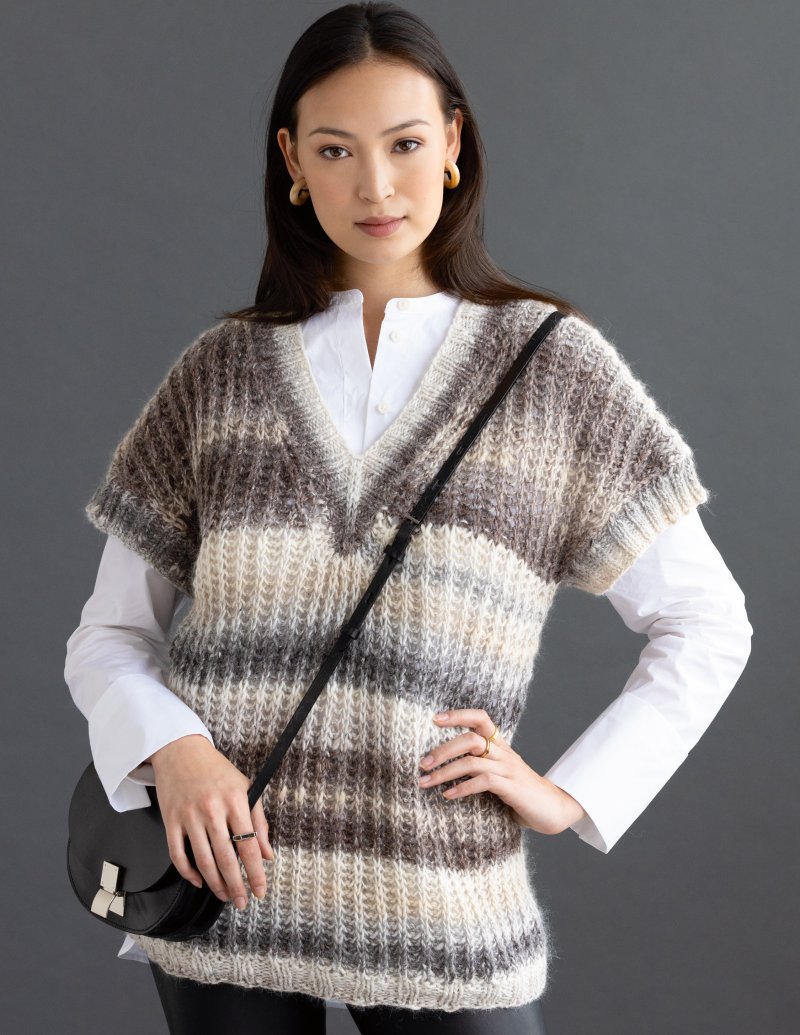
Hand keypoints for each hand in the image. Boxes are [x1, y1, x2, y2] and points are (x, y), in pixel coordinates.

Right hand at [149, 734, 274, 908]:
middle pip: (226, 858)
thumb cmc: (217, 770)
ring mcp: (189, 816)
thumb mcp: (246, 788)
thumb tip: (268, 855)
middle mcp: (212, 809)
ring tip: (225, 896)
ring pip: (203, 861)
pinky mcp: (171, 820)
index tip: (260, 891)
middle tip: (242, 902)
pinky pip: (178, 855)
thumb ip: (259, 821)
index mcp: (235, 800)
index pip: (249, 844)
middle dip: (236, 885)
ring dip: (215, 884)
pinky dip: (188, 873)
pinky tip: (200, 881)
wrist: (181, 751)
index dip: (256, 872)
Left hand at [418, 708, 586, 835]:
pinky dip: (463, 788)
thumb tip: (443, 769)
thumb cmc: (520, 793)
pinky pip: (484, 781)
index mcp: (500, 746)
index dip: (458, 715)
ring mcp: (509, 770)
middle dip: (443, 750)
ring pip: (472, 761)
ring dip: (445, 771)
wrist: (555, 809)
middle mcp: (504, 753)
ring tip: (426, 781)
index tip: (435, 719)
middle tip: (422, 764)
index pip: (480, 718)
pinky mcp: (513, 787)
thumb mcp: (499, 774)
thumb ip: (479, 767)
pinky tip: (448, 795)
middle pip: (470, 739)